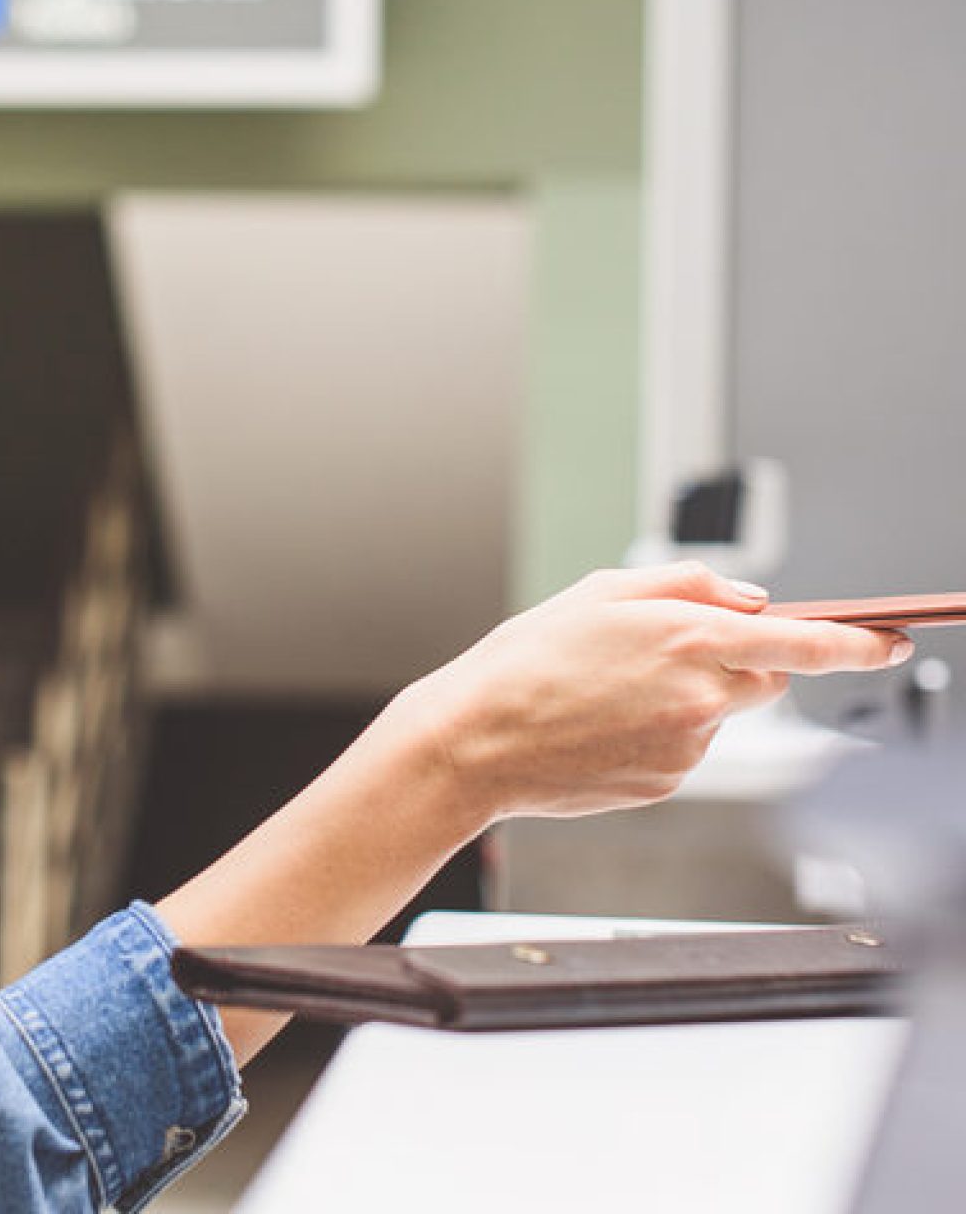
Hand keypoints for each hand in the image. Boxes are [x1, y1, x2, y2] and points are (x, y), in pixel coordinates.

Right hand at [384, 561, 910, 826]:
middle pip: (765, 677)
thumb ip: (686, 584)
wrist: (476, 741)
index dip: (859, 642)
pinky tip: (604, 724)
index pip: (807, 642)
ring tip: (609, 692)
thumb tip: (747, 598)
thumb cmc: (525, 662)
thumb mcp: (598, 591)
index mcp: (689, 637)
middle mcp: (701, 696)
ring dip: (689, 697)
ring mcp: (688, 747)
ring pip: (720, 713)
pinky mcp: (669, 783)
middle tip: (664, 654)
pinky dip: (660, 732)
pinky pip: (687, 748)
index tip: (891, 640)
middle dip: (738, 661)